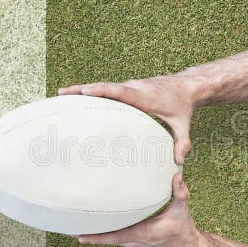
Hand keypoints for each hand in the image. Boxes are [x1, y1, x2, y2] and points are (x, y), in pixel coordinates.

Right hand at [58, 75, 194, 163]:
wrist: (186, 86)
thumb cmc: (183, 107)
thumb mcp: (184, 125)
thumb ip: (182, 142)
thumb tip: (179, 161)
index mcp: (146, 96)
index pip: (122, 92)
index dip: (104, 91)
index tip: (86, 91)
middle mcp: (135, 87)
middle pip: (106, 86)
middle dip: (84, 89)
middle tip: (62, 93)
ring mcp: (130, 85)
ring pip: (104, 86)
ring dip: (83, 89)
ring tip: (60, 94)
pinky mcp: (128, 87)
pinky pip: (108, 88)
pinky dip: (92, 91)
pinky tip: (76, 97)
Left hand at [74, 174, 200, 246]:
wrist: (185, 246)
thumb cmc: (181, 228)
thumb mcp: (182, 210)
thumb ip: (179, 193)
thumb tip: (176, 177)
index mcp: (142, 234)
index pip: (116, 237)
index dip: (97, 237)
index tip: (79, 237)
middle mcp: (133, 240)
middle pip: (104, 238)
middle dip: (84, 234)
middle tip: (63, 228)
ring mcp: (131, 240)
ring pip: (106, 237)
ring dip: (90, 232)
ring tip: (69, 225)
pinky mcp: (132, 238)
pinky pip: (112, 235)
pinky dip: (99, 231)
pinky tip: (90, 224)